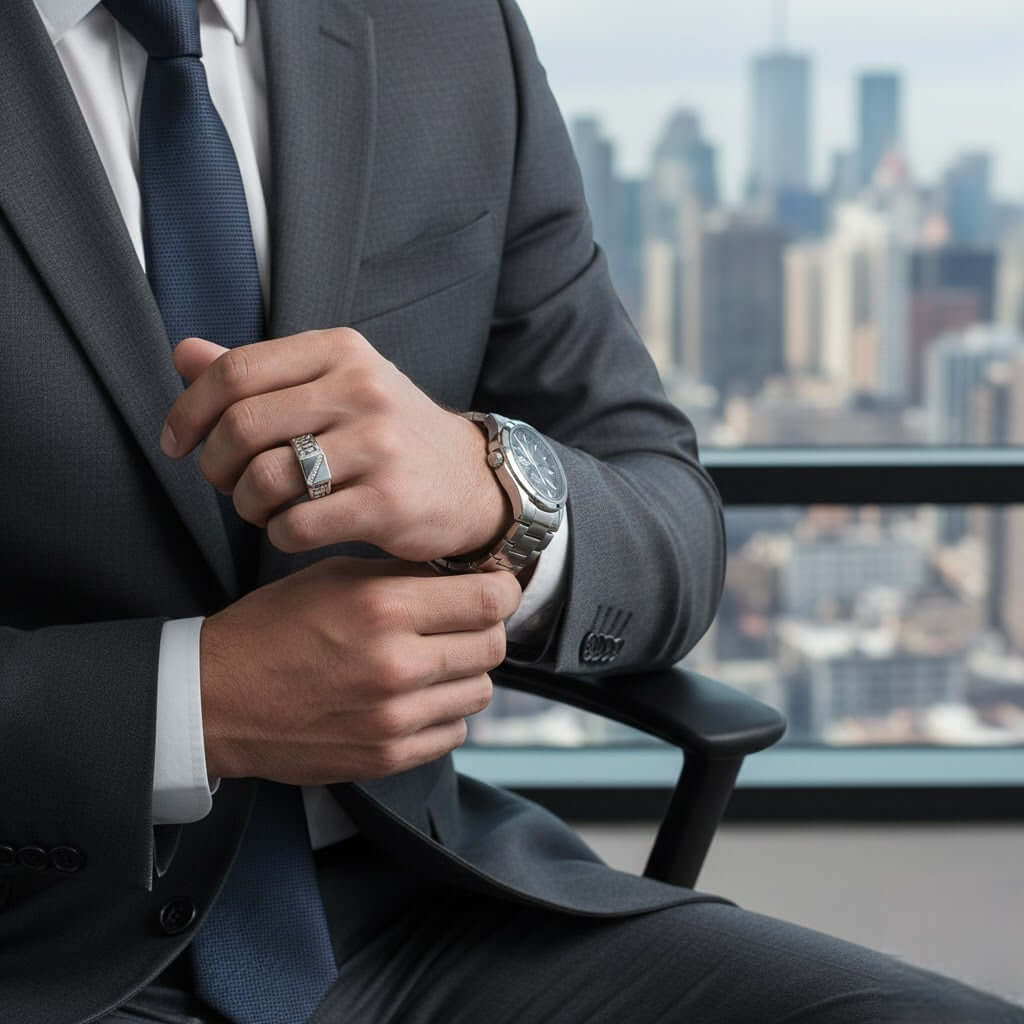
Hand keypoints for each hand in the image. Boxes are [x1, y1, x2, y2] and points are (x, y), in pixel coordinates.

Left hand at [160, 331, 511, 561]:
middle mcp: (362, 389)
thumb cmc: (386, 433)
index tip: (178, 443)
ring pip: (264, 479)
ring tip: (262, 508)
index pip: (235, 371)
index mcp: (340, 351)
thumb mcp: (333, 385)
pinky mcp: (388, 502)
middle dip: (215, 465)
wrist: (469, 482)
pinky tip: (292, 530)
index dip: (189, 411)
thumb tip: (182, 352)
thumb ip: (259, 373)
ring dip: (246, 505)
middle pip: (242, 426)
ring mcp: (379, 446)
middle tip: (226, 483)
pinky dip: (279, 534)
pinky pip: (297, 525)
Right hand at [199, 555, 521, 784]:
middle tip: (462, 623)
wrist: (217, 699)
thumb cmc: (273, 628)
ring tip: (432, 660)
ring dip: (465, 672)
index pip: (487, 600)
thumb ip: (403, 577)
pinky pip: (453, 731)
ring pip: (480, 691)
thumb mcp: (335, 577)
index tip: (495, 588)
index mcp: (383, 608)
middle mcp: (397, 665)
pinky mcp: (387, 757)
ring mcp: (394, 718)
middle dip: (486, 628)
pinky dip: (444, 712)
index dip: (502, 590)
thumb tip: (464, 576)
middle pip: (493, 646)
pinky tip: (414, 697)